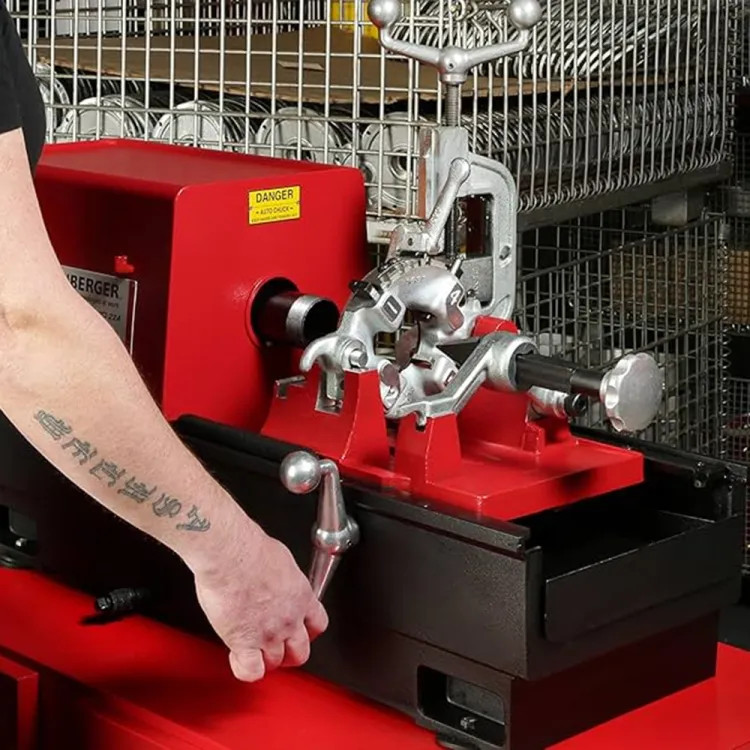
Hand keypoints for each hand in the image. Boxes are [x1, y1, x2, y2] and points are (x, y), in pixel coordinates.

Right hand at [192, 522, 327, 681]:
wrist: (232, 554)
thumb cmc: (252, 549)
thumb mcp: (281, 560)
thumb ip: (283, 578)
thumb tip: (276, 577)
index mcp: (301, 596)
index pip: (317, 624)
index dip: (307, 632)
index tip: (300, 631)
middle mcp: (289, 618)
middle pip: (300, 652)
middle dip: (289, 654)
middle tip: (278, 648)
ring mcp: (268, 633)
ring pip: (275, 663)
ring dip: (266, 660)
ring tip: (254, 651)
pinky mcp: (244, 642)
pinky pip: (251, 671)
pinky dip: (245, 669)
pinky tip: (237, 657)